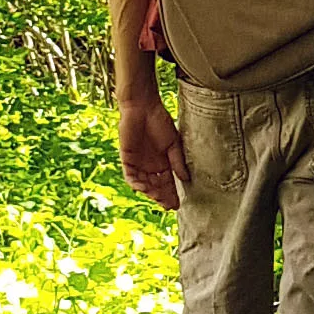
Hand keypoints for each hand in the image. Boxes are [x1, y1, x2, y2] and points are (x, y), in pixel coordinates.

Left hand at [116, 87, 189, 210]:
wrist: (142, 108)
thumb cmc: (159, 121)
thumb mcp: (173, 143)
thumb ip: (177, 161)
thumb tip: (186, 178)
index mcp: (162, 163)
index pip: (168, 183)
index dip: (172, 195)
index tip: (178, 205)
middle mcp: (150, 166)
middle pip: (156, 187)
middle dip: (162, 197)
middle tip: (169, 205)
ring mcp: (138, 164)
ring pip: (144, 185)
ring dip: (151, 193)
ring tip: (159, 198)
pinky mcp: (127, 159)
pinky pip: (130, 177)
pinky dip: (137, 184)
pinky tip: (145, 188)